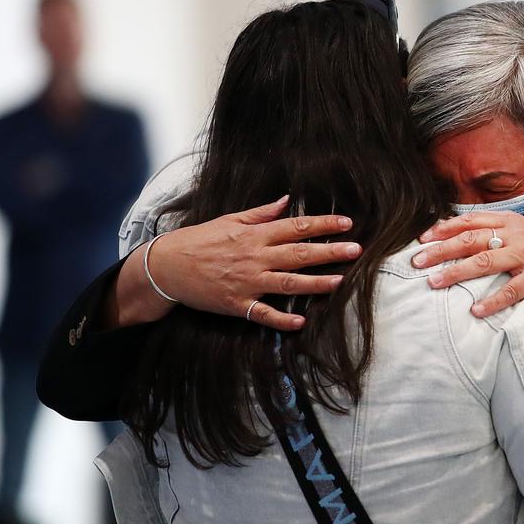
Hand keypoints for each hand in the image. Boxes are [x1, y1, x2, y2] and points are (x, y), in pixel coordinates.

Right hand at [124, 195, 360, 330]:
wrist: (168, 266)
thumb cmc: (199, 240)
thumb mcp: (229, 220)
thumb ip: (260, 213)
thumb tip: (287, 201)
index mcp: (255, 235)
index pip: (296, 227)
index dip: (323, 224)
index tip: (347, 223)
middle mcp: (255, 257)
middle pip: (299, 254)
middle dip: (330, 252)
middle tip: (356, 250)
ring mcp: (247, 282)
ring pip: (288, 283)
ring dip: (316, 283)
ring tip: (340, 281)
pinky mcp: (237, 304)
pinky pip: (263, 314)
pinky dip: (282, 320)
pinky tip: (301, 322)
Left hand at [412, 211, 523, 317]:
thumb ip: (505, 234)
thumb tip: (473, 240)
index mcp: (514, 222)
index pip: (471, 221)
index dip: (445, 228)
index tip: (422, 238)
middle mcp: (518, 235)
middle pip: (470, 239)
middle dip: (440, 250)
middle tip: (416, 261)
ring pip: (484, 261)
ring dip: (456, 273)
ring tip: (434, 283)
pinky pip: (511, 290)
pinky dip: (492, 301)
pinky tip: (476, 310)